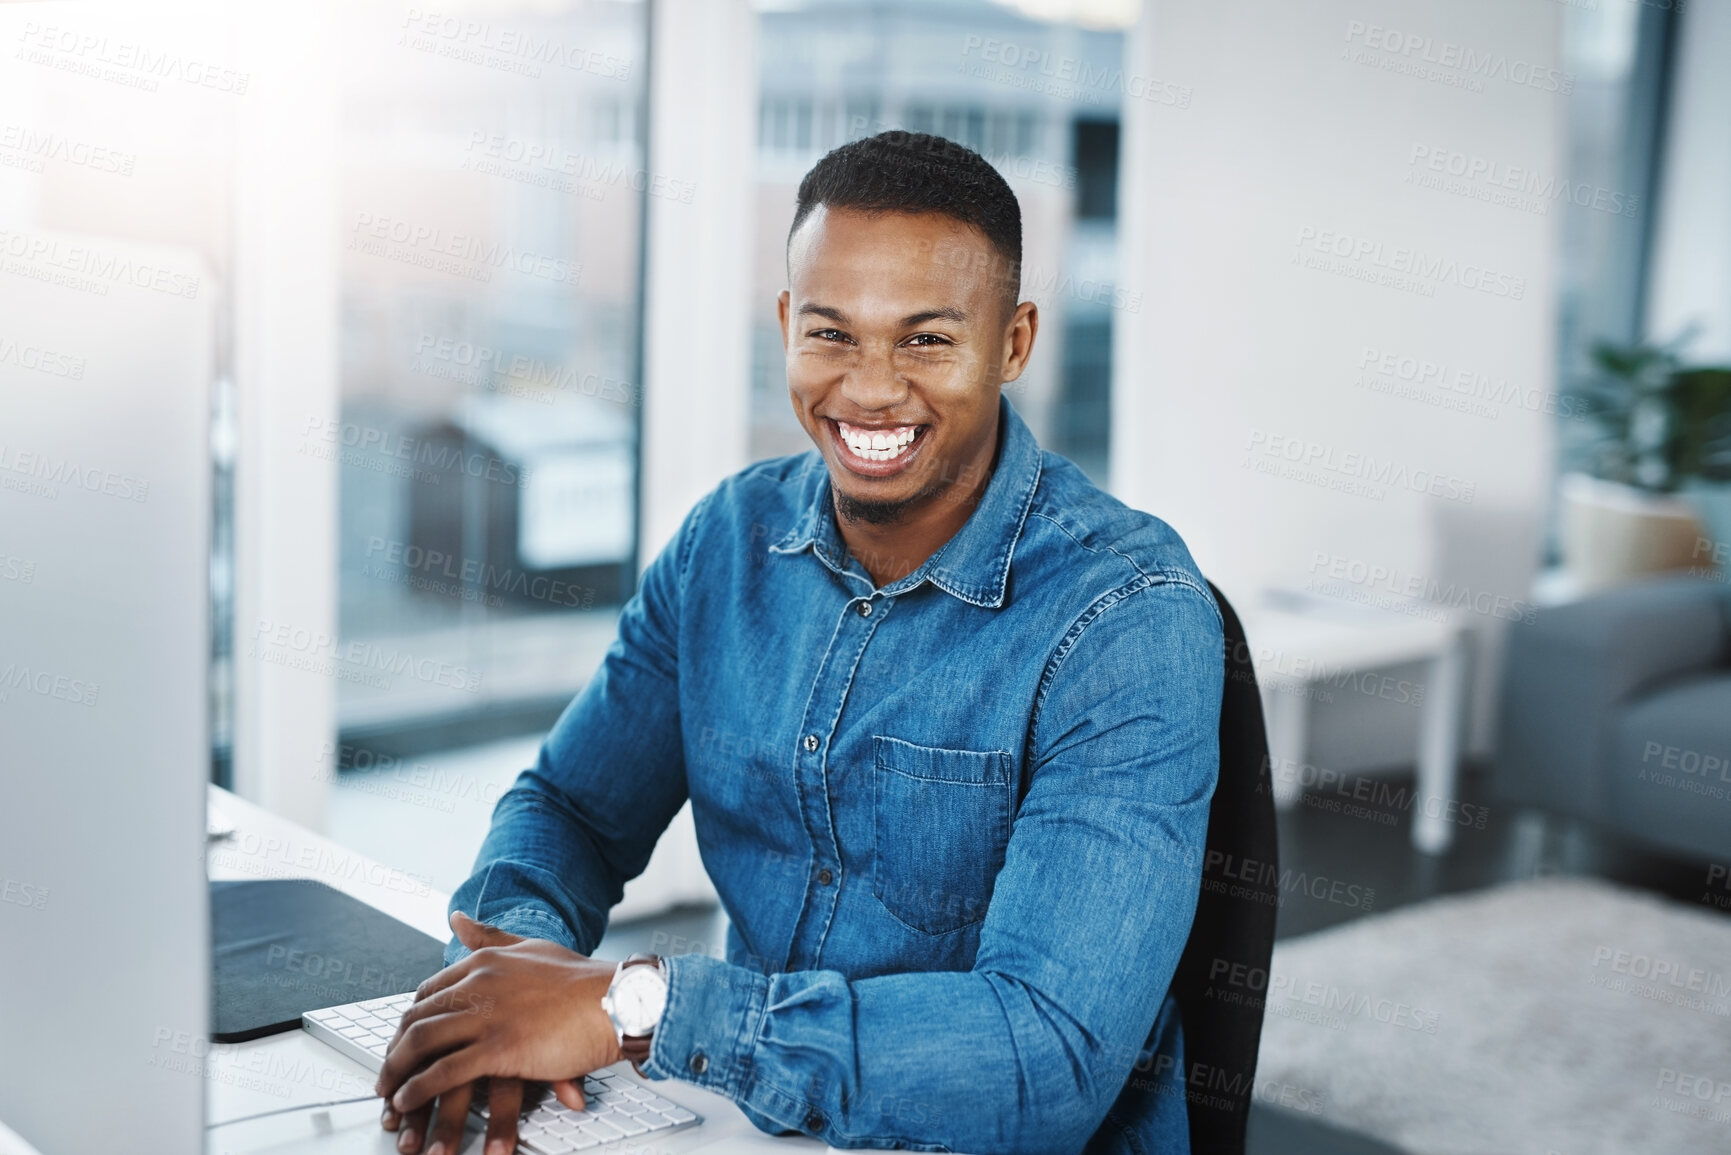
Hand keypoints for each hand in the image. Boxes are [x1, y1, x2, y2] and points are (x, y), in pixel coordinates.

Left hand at [375, 912, 624, 1153]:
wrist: (619, 1001)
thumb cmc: (584, 983)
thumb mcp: (531, 948)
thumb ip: (491, 936)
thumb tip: (457, 918)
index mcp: (486, 960)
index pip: (428, 991)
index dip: (409, 1021)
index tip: (403, 1042)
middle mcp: (480, 983)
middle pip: (416, 1017)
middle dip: (394, 1050)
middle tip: (386, 1073)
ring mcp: (488, 1015)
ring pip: (422, 1044)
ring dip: (397, 1073)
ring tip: (389, 1094)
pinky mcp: (500, 1047)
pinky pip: (444, 1072)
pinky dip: (419, 1090)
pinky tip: (409, 1102)